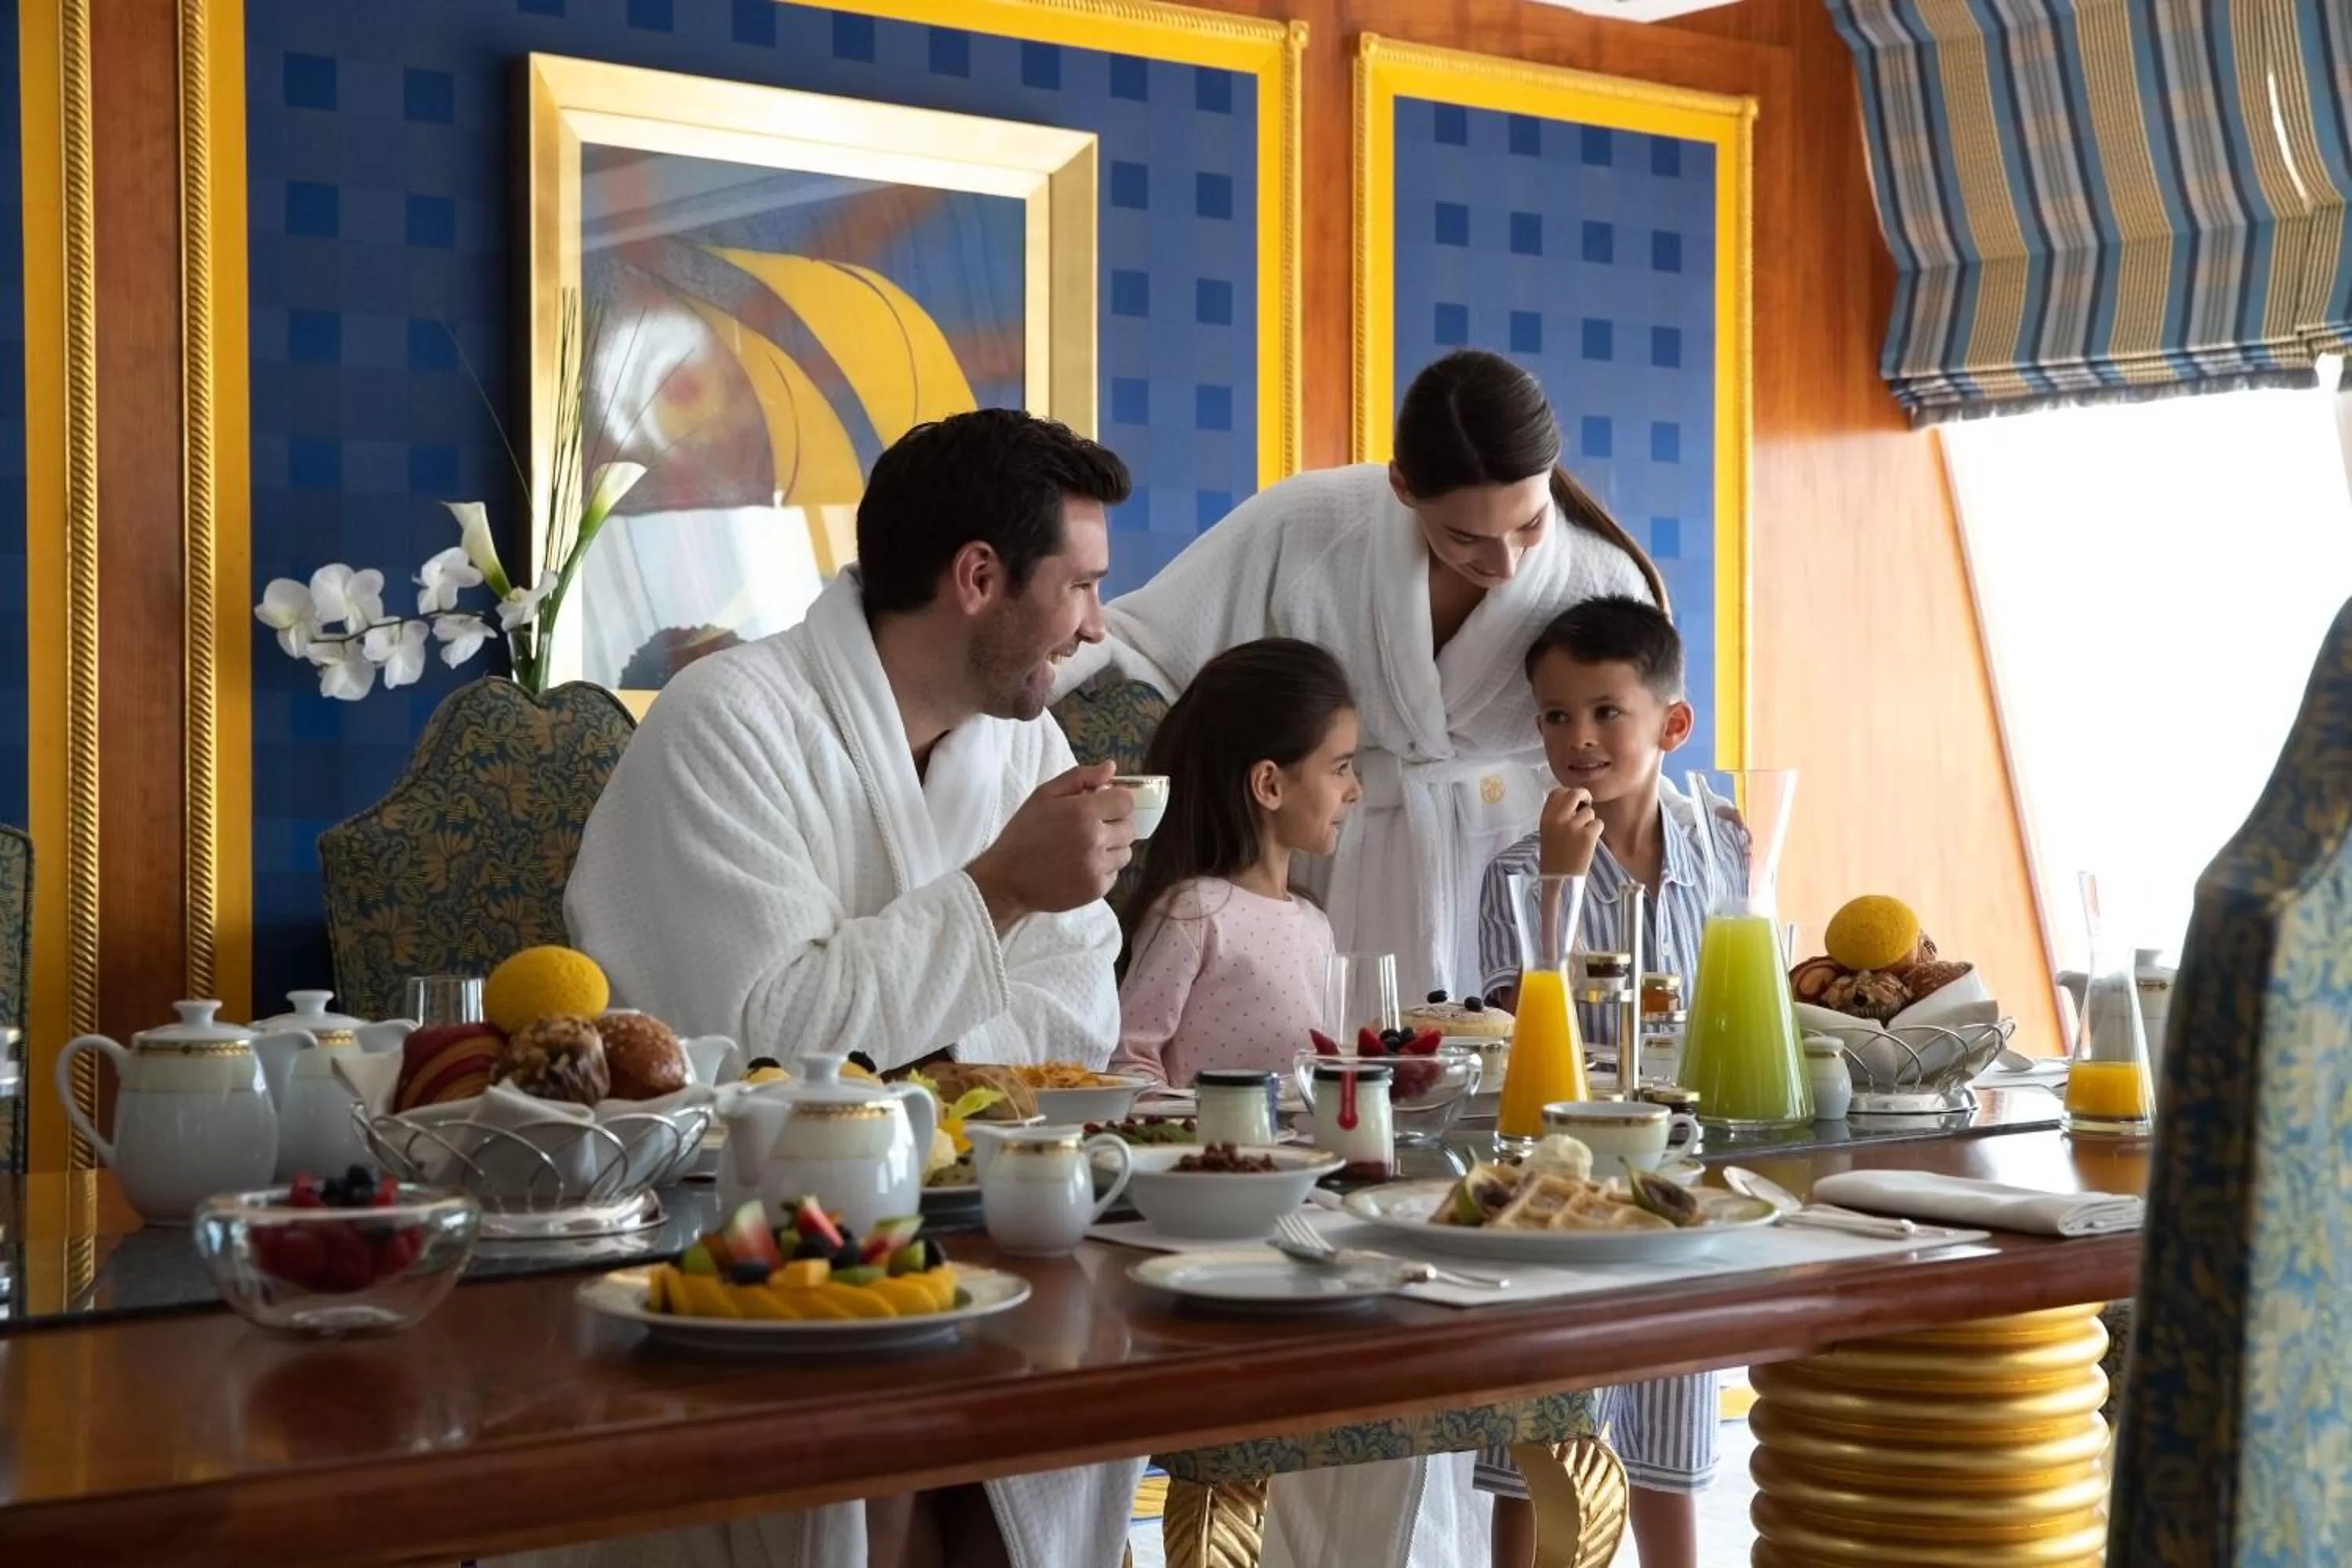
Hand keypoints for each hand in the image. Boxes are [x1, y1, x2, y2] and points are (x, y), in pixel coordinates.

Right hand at [967, 761, 1137, 926]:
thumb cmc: (1024, 833)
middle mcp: (1095, 839)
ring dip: (1111, 849)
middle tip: (1092, 829)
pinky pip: (1114, 875)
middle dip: (1114, 825)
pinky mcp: (1096, 889)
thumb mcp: (1044, 795)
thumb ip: (1080, 777)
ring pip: (1125, 853)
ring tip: (1086, 850)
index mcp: (1083, 811)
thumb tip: (1111, 768)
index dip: (1117, 803)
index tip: (1105, 807)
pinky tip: (1081, 867)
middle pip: (1129, 828)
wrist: (1006, 879)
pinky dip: (1103, 870)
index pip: (1126, 802)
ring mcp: (1097, 866)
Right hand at [1537, 786, 1602, 875]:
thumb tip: (1573, 803)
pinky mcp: (1587, 835)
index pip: (1556, 792)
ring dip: (1590, 821)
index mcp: (1546, 818)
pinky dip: (1596, 832)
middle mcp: (1558, 819)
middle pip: (1574, 794)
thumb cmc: (1554, 859)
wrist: (1559, 881)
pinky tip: (1589, 843)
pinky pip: (1598, 823)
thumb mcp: (1547, 833)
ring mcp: (1573, 826)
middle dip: (1584, 796)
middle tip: (1587, 804)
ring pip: (1589, 812)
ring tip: (1582, 837)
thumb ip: (1557, 817)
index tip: (1574, 801)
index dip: (1567, 793)